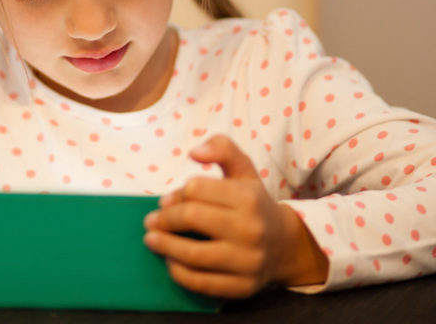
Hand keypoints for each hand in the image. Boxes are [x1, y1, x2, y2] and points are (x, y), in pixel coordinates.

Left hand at [143, 135, 327, 297]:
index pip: (196, 189)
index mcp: (249, 197)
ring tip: (151, 240)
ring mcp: (248, 261)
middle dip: (164, 219)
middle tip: (150, 222)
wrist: (285, 245)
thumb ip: (222, 148)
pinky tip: (170, 262)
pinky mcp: (242, 287)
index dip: (175, 194)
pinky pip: (201, 283)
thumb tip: (195, 152)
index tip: (165, 202)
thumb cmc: (254, 204)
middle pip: (192, 218)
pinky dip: (179, 272)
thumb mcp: (244, 170)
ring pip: (194, 254)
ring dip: (164, 246)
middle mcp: (251, 229)